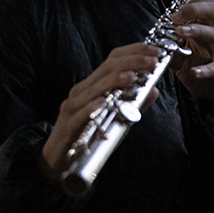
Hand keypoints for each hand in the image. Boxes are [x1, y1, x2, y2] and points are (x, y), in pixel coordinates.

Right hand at [40, 43, 161, 183]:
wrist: (58, 162)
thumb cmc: (89, 137)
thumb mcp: (117, 118)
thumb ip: (135, 105)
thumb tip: (154, 90)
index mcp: (93, 86)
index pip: (112, 61)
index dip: (133, 52)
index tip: (154, 50)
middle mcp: (82, 92)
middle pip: (105, 69)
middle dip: (131, 62)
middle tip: (152, 60)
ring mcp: (72, 107)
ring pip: (93, 88)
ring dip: (114, 80)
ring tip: (132, 76)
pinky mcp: (67, 126)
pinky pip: (80, 114)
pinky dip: (92, 106)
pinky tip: (105, 102)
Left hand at [169, 0, 213, 108]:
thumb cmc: (207, 71)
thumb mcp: (184, 60)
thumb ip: (171, 51)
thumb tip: (155, 44)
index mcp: (207, 29)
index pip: (207, 4)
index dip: (192, 2)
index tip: (174, 11)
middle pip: (213, 10)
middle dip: (193, 8)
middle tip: (174, 17)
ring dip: (196, 30)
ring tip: (179, 32)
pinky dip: (205, 69)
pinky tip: (194, 72)